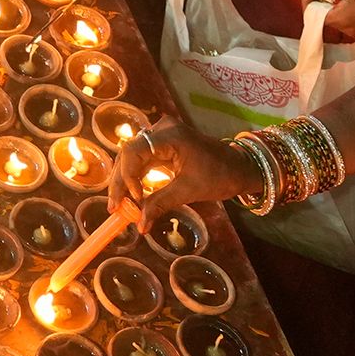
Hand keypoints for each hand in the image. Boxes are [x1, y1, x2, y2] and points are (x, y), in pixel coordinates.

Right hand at [109, 119, 248, 214]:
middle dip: (120, 182)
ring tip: (120, 204)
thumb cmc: (219, 176)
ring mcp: (161, 136)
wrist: (239, 168)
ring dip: (125, 181)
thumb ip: (160, 204)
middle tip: (114, 207)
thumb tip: (140, 225)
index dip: (127, 176)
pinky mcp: (163, 145)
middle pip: (129, 153)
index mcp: (170, 136)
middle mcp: (162, 130)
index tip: (135, 199)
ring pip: (132, 157)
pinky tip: (132, 195)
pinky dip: (136, 178)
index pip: (133, 151)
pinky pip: (142, 160)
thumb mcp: (189, 191)